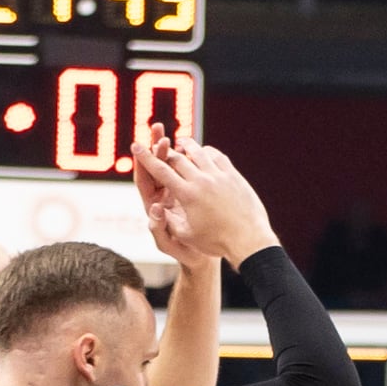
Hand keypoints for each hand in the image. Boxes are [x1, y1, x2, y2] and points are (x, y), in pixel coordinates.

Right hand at [134, 123, 273, 264]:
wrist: (249, 240)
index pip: (160, 170)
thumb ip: (167, 220)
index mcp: (186, 195)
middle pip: (177, 158)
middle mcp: (201, 181)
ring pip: (198, 152)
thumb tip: (154, 208)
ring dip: (186, 145)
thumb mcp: (186, 235)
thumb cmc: (216, 242)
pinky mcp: (233, 176)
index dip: (146, 157)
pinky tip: (204, 152)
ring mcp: (219, 176)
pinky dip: (207, 151)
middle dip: (165, 151)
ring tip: (180, 143)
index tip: (137, 146)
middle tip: (159, 146)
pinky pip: (217, 156)